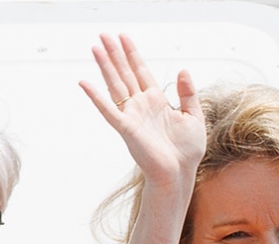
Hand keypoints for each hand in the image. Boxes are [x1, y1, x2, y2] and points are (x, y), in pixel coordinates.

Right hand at [80, 34, 204, 188]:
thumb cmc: (186, 152)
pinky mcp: (126, 129)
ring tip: (96, 47)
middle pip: (124, 73)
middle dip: (115, 54)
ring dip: (105, 66)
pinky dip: (96, 96)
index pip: (141, 71)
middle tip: (103, 35)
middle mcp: (141, 105)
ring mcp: (132, 116)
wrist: (179, 173)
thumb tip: (183, 69)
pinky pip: (108, 110)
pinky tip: (84, 82)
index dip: (132, 54)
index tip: (124, 37)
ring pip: (115, 85)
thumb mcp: (194, 116)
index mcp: (157, 101)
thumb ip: (188, 93)